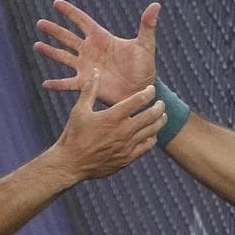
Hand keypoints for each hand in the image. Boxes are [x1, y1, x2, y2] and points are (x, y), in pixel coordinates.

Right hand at [34, 0, 159, 105]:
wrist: (141, 91)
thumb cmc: (144, 68)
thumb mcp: (145, 45)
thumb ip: (147, 26)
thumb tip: (156, 5)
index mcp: (102, 38)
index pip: (82, 21)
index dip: (70, 12)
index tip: (56, 3)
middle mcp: (90, 51)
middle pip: (68, 37)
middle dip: (54, 30)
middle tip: (40, 23)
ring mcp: (86, 67)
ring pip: (64, 57)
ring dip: (50, 52)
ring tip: (37, 46)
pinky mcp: (87, 84)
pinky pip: (69, 83)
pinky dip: (58, 84)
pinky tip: (46, 84)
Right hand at [51, 71, 165, 180]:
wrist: (72, 163)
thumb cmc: (74, 135)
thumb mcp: (79, 110)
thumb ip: (89, 90)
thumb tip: (95, 71)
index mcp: (113, 116)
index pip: (139, 100)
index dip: (149, 93)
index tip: (151, 89)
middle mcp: (123, 130)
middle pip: (151, 115)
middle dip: (159, 107)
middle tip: (161, 103)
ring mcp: (127, 146)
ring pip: (152, 131)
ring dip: (159, 122)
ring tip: (162, 116)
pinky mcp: (127, 158)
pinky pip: (146, 146)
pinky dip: (152, 138)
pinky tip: (152, 134)